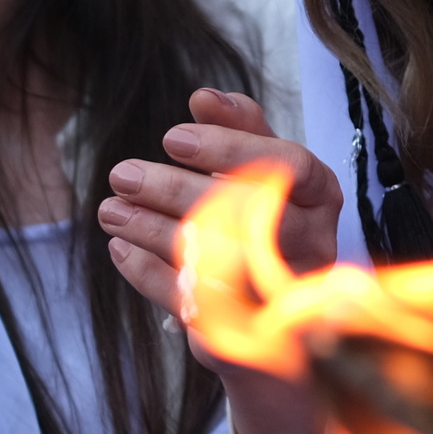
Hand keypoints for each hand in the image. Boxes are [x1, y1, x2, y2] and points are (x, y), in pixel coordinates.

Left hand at [102, 87, 342, 307]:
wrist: (279, 321)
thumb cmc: (270, 226)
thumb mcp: (264, 171)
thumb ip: (242, 131)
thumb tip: (204, 98)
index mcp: (321, 197)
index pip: (288, 165)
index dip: (229, 149)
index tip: (170, 137)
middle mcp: (316, 246)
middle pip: (250, 214)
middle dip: (176, 191)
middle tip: (122, 174)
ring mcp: (286, 294)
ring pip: (218, 260)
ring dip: (154, 231)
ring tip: (111, 209)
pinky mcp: (251, 336)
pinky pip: (194, 303)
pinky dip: (150, 274)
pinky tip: (122, 248)